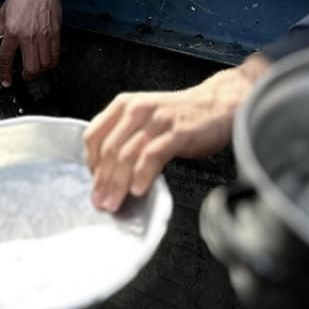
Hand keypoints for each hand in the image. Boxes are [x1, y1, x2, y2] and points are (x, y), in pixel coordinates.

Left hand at [0, 0, 66, 85]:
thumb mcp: (4, 11)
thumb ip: (3, 30)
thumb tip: (4, 43)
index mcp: (12, 31)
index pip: (6, 59)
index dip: (5, 74)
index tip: (6, 82)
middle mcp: (28, 36)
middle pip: (31, 68)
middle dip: (28, 77)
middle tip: (25, 75)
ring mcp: (44, 35)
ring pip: (45, 65)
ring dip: (40, 71)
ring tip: (36, 69)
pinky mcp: (56, 33)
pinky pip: (55, 55)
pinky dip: (51, 63)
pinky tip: (47, 62)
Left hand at [84, 55, 266, 211]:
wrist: (218, 105)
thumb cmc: (181, 116)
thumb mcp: (145, 118)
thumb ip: (126, 137)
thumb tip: (109, 172)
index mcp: (124, 105)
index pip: (93, 135)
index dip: (90, 162)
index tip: (93, 183)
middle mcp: (136, 110)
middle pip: (109, 150)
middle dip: (102, 180)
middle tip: (100, 202)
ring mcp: (156, 121)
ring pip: (127, 155)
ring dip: (118, 184)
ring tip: (114, 203)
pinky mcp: (176, 133)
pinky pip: (152, 156)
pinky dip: (142, 175)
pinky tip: (138, 190)